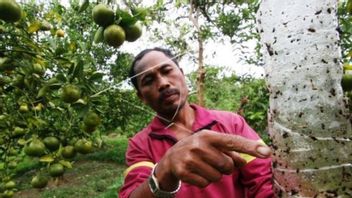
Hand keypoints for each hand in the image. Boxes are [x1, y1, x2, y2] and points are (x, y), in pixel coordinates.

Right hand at [155, 130, 270, 188]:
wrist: (168, 161)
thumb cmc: (195, 152)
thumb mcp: (210, 147)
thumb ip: (229, 153)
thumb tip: (245, 161)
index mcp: (208, 136)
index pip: (233, 141)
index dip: (251, 147)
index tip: (267, 152)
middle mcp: (199, 145)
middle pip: (228, 165)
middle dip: (224, 168)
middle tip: (211, 162)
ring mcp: (190, 158)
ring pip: (218, 176)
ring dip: (213, 175)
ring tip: (202, 168)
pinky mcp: (183, 171)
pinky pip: (205, 183)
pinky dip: (203, 181)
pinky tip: (194, 174)